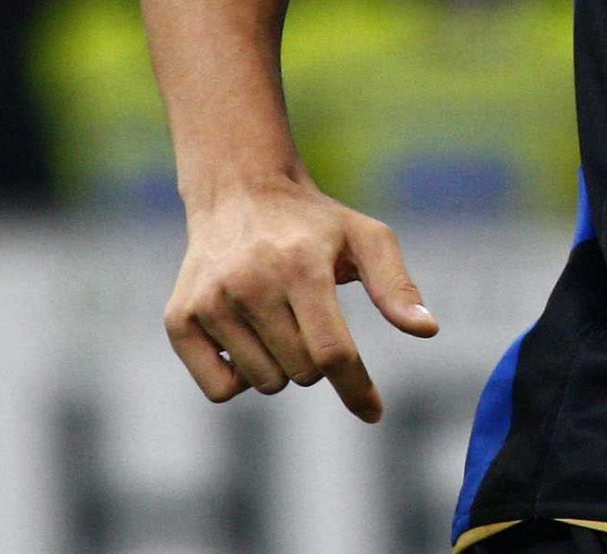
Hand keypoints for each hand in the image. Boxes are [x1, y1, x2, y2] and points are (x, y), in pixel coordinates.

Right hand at [163, 176, 438, 422]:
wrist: (239, 193)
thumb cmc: (314, 224)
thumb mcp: (366, 238)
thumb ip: (396, 285)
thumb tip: (427, 329)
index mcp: (301, 265)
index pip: (332, 351)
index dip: (356, 388)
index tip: (374, 413)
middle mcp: (250, 284)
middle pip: (302, 372)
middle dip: (319, 361)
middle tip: (311, 317)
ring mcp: (210, 302)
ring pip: (265, 384)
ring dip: (283, 367)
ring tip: (279, 319)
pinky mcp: (180, 319)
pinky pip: (220, 390)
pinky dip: (241, 378)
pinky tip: (248, 339)